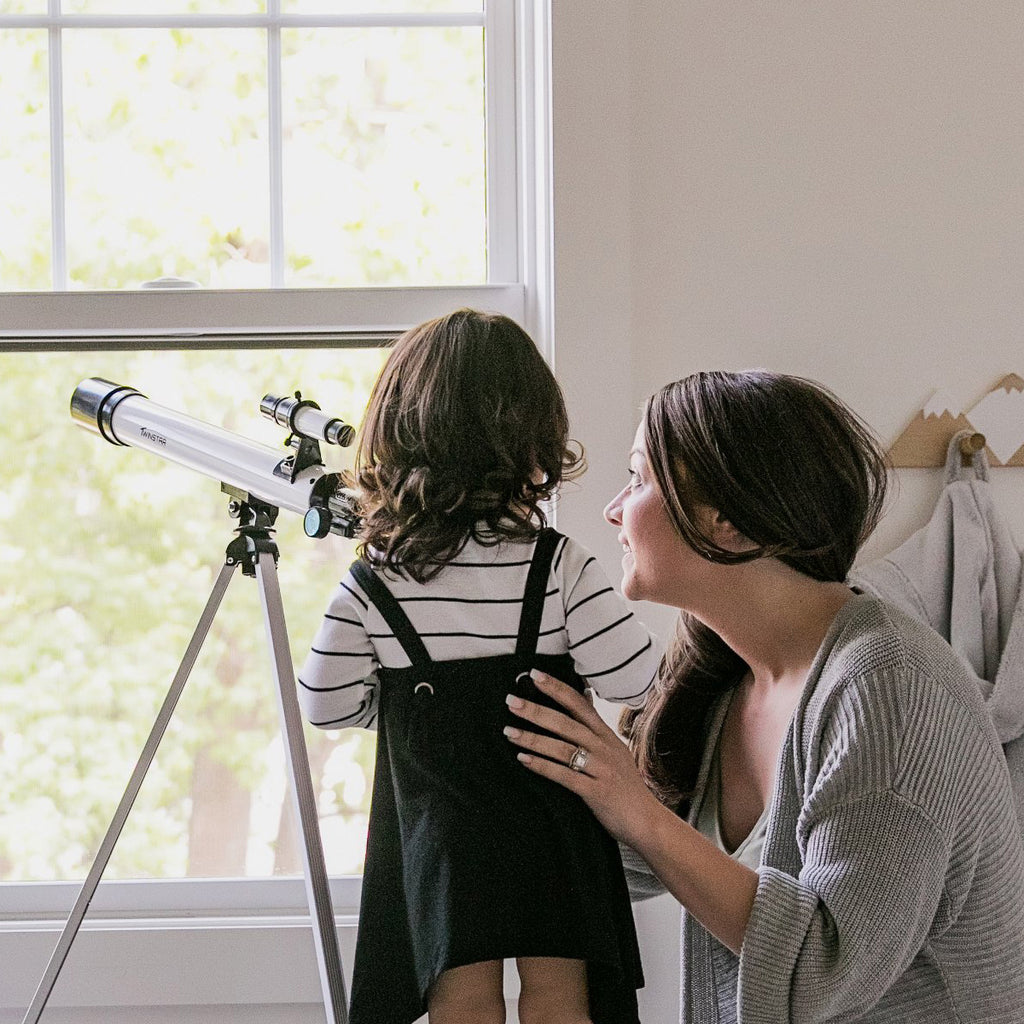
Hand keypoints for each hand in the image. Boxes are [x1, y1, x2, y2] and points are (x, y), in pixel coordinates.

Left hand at [504, 670, 660, 845]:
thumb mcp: (614, 748)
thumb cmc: (625, 783)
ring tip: (509, 732)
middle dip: (536, 711)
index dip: (557, 689)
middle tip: (511, 701)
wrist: (647, 820)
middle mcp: (604, 748)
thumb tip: (585, 693)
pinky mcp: (597, 792)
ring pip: (563, 749)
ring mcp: (601, 769)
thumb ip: (596, 725)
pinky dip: (543, 766)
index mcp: (606, 734)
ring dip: (533, 739)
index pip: (579, 704)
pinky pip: (565, 776)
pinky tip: (524, 760)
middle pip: (566, 724)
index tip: (535, 675)